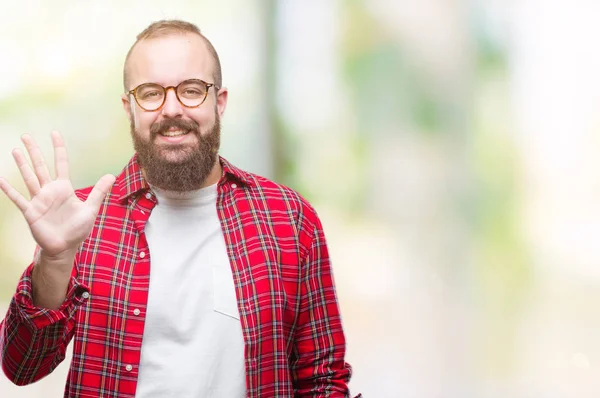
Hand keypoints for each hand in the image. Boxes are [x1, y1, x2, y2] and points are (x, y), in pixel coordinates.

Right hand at [0, 131, 114, 259]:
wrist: (65, 247)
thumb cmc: (77, 229)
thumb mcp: (91, 208)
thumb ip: (98, 191)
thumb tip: (111, 175)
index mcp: (64, 188)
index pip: (60, 164)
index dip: (58, 149)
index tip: (54, 133)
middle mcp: (49, 191)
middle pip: (40, 166)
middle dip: (34, 151)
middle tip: (26, 135)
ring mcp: (39, 200)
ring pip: (29, 178)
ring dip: (22, 164)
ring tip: (16, 150)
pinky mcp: (31, 211)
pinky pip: (18, 198)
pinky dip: (9, 189)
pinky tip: (0, 179)